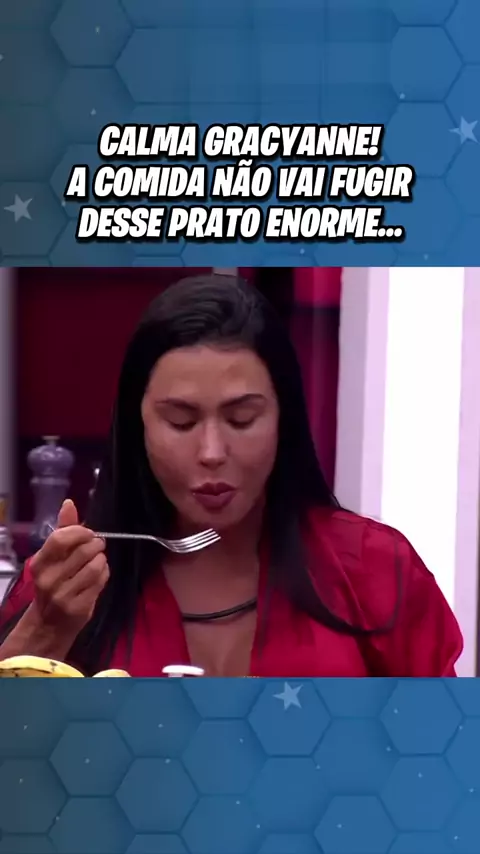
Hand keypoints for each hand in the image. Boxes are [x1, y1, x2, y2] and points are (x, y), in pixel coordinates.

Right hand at [29, 499, 108, 636]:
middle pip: (83, 550)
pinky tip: (99, 576)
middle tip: (97, 547)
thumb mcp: (53, 557)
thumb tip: (69, 503)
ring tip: (97, 562)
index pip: (60, 538)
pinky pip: (100, 581)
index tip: (89, 534)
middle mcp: (48, 579)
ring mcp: (63, 595)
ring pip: (95, 565)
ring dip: (101, 561)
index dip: (80, 532)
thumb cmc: (54, 584)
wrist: (49, 624)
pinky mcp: (78, 607)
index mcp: (40, 562)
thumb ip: (64, 530)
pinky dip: (104, 575)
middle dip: (96, 545)